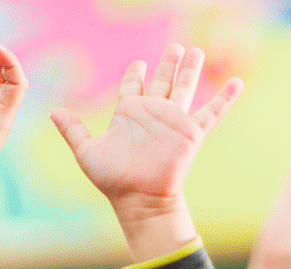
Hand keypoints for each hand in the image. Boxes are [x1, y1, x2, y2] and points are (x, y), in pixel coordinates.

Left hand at [51, 44, 241, 260]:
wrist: (140, 199)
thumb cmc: (114, 181)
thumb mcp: (87, 152)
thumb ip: (72, 130)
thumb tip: (52, 112)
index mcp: (130, 113)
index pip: (134, 85)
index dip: (136, 72)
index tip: (138, 64)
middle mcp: (153, 113)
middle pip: (163, 80)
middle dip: (168, 63)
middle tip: (175, 46)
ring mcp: (174, 121)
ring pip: (185, 87)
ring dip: (191, 69)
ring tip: (196, 51)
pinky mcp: (191, 133)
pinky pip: (213, 111)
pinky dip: (226, 97)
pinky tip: (238, 82)